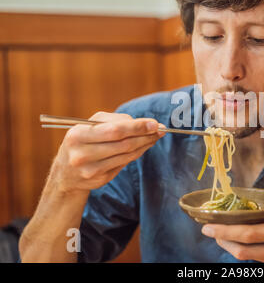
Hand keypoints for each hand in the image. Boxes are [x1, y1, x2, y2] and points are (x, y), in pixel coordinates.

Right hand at [48, 111, 164, 193]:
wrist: (65, 174)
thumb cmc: (82, 142)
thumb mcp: (89, 126)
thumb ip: (114, 122)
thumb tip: (143, 123)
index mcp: (78, 135)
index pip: (115, 130)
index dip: (137, 126)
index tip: (154, 123)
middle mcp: (82, 153)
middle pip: (123, 143)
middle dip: (145, 135)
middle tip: (160, 129)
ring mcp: (91, 169)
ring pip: (126, 154)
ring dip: (144, 144)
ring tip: (154, 137)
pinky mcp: (99, 179)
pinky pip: (124, 163)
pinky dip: (137, 154)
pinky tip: (143, 147)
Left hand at [201, 190, 263, 262]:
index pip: (249, 234)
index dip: (225, 231)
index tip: (209, 226)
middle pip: (243, 250)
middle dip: (222, 240)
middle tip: (208, 231)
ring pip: (250, 259)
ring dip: (231, 248)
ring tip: (221, 236)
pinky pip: (261, 262)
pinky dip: (246, 253)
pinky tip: (241, 243)